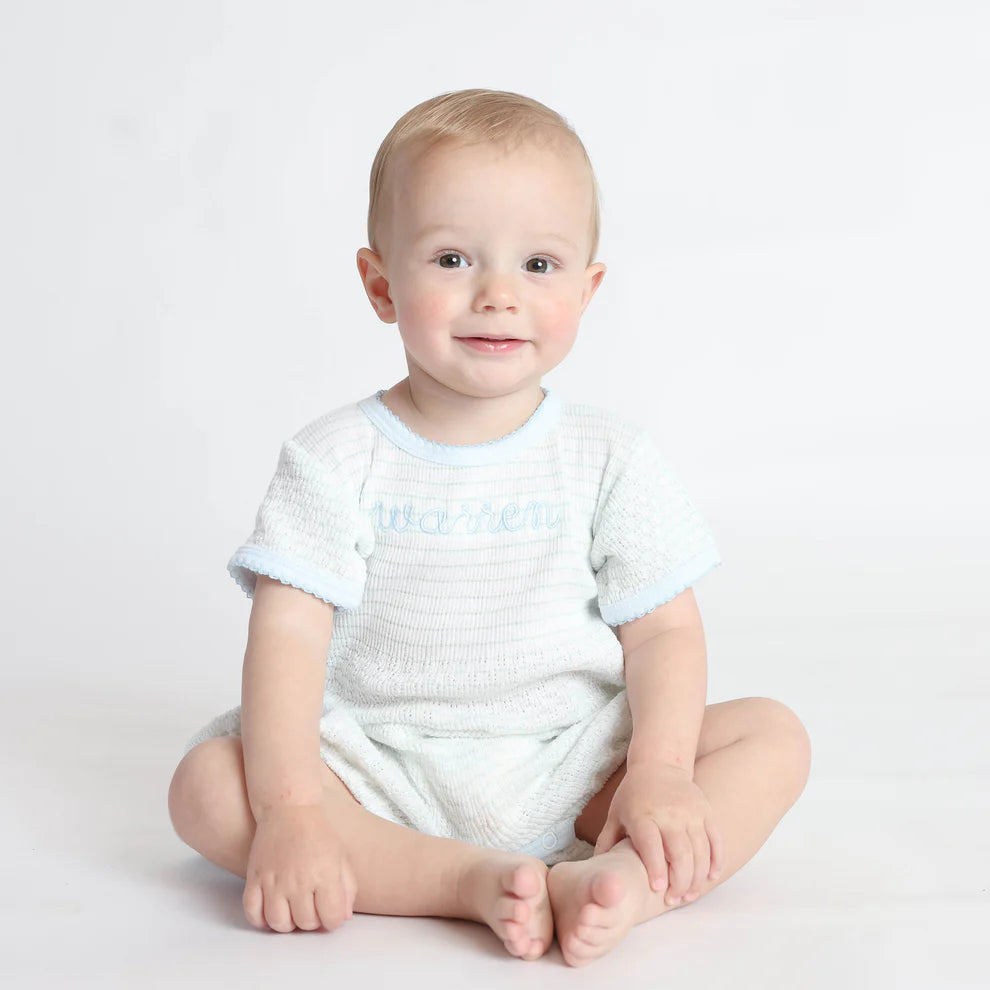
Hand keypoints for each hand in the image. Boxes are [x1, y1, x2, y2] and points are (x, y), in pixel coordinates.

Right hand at [243, 801, 356, 931]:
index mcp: (325, 875)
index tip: (330, 911)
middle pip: (306, 923)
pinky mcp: (254, 878)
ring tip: (293, 910)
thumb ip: (347, 888)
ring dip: (288, 923)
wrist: (289, 808)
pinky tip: (271, 909)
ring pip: (279, 923)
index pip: (332, 918)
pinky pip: (253, 913)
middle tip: (312, 907)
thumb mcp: (341, 856)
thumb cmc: (318, 832)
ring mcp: (274, 881)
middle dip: (313, 920)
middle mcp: (299, 881)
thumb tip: (344, 917)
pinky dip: (261, 919)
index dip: (333, 919)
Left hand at [594, 762, 723, 905]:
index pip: (651, 845)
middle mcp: (669, 814)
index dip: (656, 868)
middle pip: (680, 853)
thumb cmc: (633, 795)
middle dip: (680, 882)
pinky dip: (716, 861)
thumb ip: (607, 842)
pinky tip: (710, 877)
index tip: (659, 889)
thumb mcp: (615, 814)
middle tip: (674, 900)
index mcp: (643, 815)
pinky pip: (716, 840)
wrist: (659, 764)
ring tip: (689, 895)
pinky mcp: (706, 811)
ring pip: (700, 851)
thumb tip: (596, 871)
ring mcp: (690, 813)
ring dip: (698, 877)